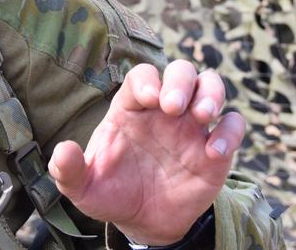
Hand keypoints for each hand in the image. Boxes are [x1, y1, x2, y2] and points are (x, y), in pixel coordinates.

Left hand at [47, 59, 244, 245]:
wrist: (144, 223)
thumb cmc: (113, 194)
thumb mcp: (85, 188)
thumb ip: (70, 170)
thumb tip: (62, 151)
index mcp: (132, 108)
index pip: (142, 77)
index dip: (148, 81)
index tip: (150, 99)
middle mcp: (165, 109)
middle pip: (181, 71)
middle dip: (181, 81)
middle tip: (174, 107)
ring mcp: (192, 125)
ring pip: (211, 86)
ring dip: (211, 93)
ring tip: (202, 115)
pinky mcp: (215, 148)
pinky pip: (233, 124)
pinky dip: (230, 131)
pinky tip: (214, 151)